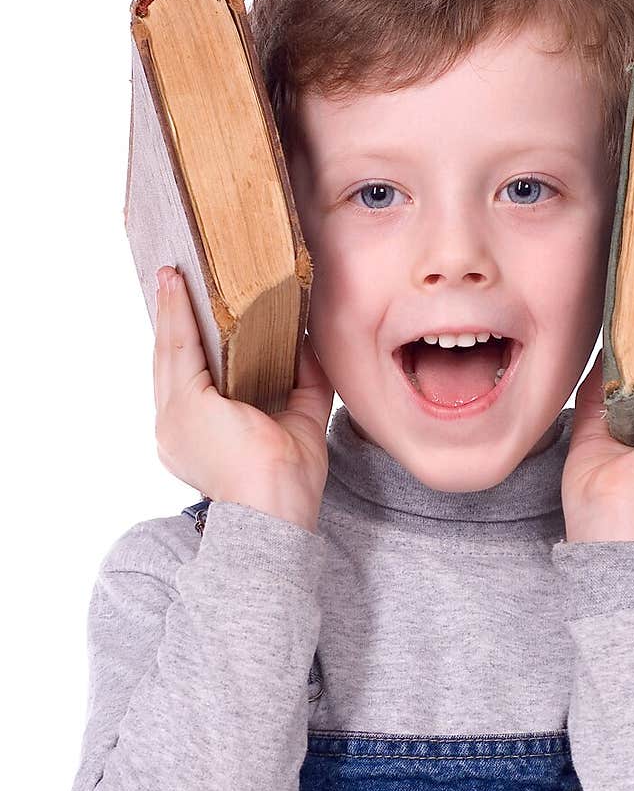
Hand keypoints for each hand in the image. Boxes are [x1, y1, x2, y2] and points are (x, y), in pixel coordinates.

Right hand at [153, 266, 334, 527]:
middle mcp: (175, 429)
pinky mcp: (182, 407)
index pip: (190, 379)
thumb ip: (303, 381)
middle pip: (172, 361)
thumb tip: (306, 343)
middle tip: (176, 280)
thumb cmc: (287, 485)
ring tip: (174, 275)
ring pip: (169, 351)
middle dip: (174, 319)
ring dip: (172, 309)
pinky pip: (177, 349)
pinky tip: (178, 285)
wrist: (276, 515)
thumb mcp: (299, 420)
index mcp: (198, 437)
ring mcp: (173, 420)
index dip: (188, 341)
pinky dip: (177, 314)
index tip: (190, 307)